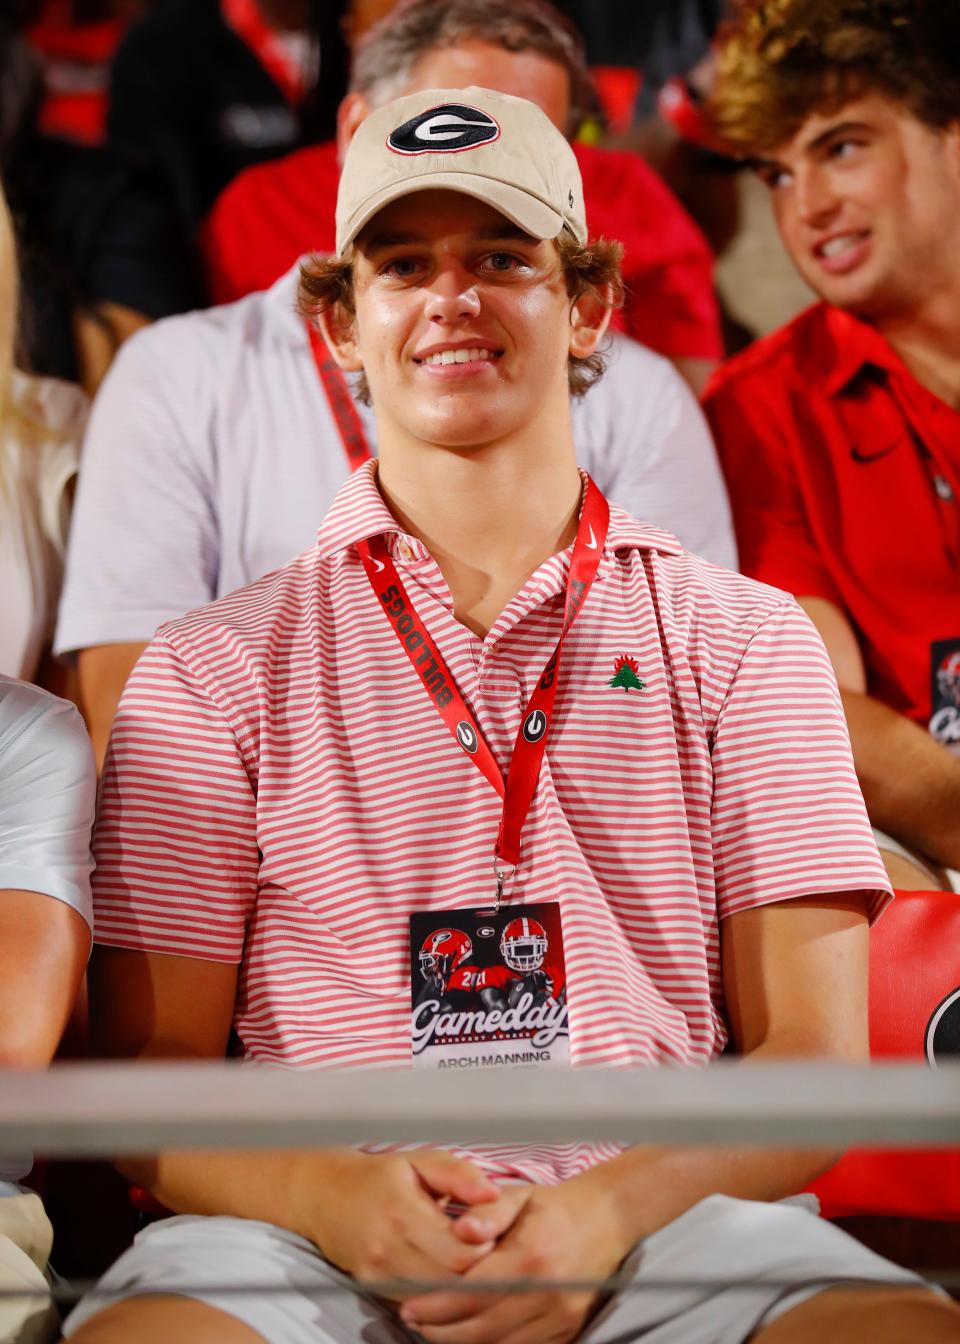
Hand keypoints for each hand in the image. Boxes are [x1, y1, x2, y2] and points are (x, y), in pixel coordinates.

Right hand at [299, 1149, 501, 1297]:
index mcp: (402, 1210)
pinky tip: (444, 1272)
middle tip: (488, 1250)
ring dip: (458, 1285)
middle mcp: (386, 1248)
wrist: (326, 1196)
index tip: (492, 1233)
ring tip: (467, 1260)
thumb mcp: (421, 1161)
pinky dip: (437, 1293)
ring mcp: (377, 1274)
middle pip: (451, 1281)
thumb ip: (459, 1175)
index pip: (460, 1252)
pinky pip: (418, 1304)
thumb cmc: (379, 1177)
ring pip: (436, 1298)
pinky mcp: (373, 1289)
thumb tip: (494, 1193)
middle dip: (477, 1270)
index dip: (485, 1247)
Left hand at [400, 1175, 633, 1343]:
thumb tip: (461, 1229)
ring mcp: (560, 1317)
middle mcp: (548, 1292)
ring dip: (461, 1342)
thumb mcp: (518, 1195)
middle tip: (412, 1320)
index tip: (409, 1305)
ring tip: (433, 1329)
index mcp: (532, 1255)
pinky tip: (468, 1335)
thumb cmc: (553, 1207)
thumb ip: (487, 1211)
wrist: (606, 1221)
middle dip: (441, 1329)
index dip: (438, 1304)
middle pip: (483, 1328)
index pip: (475, 1291)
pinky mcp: (567, 1332)